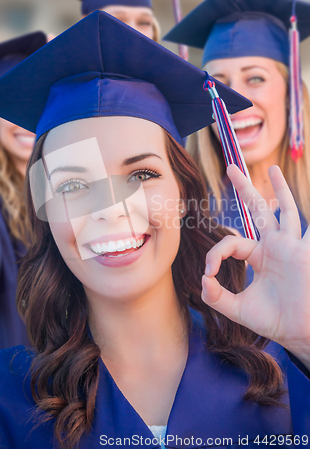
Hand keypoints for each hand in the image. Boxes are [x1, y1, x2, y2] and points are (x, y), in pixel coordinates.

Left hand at [201, 164, 309, 369]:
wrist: (298, 333)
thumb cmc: (273, 321)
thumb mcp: (238, 309)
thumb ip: (216, 297)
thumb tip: (202, 281)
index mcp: (259, 256)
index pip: (232, 242)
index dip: (215, 253)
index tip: (208, 273)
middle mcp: (275, 247)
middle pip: (258, 211)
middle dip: (244, 190)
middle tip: (230, 168)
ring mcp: (291, 247)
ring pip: (285, 211)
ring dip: (279, 190)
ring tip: (272, 169)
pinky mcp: (303, 252)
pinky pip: (309, 230)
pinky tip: (306, 196)